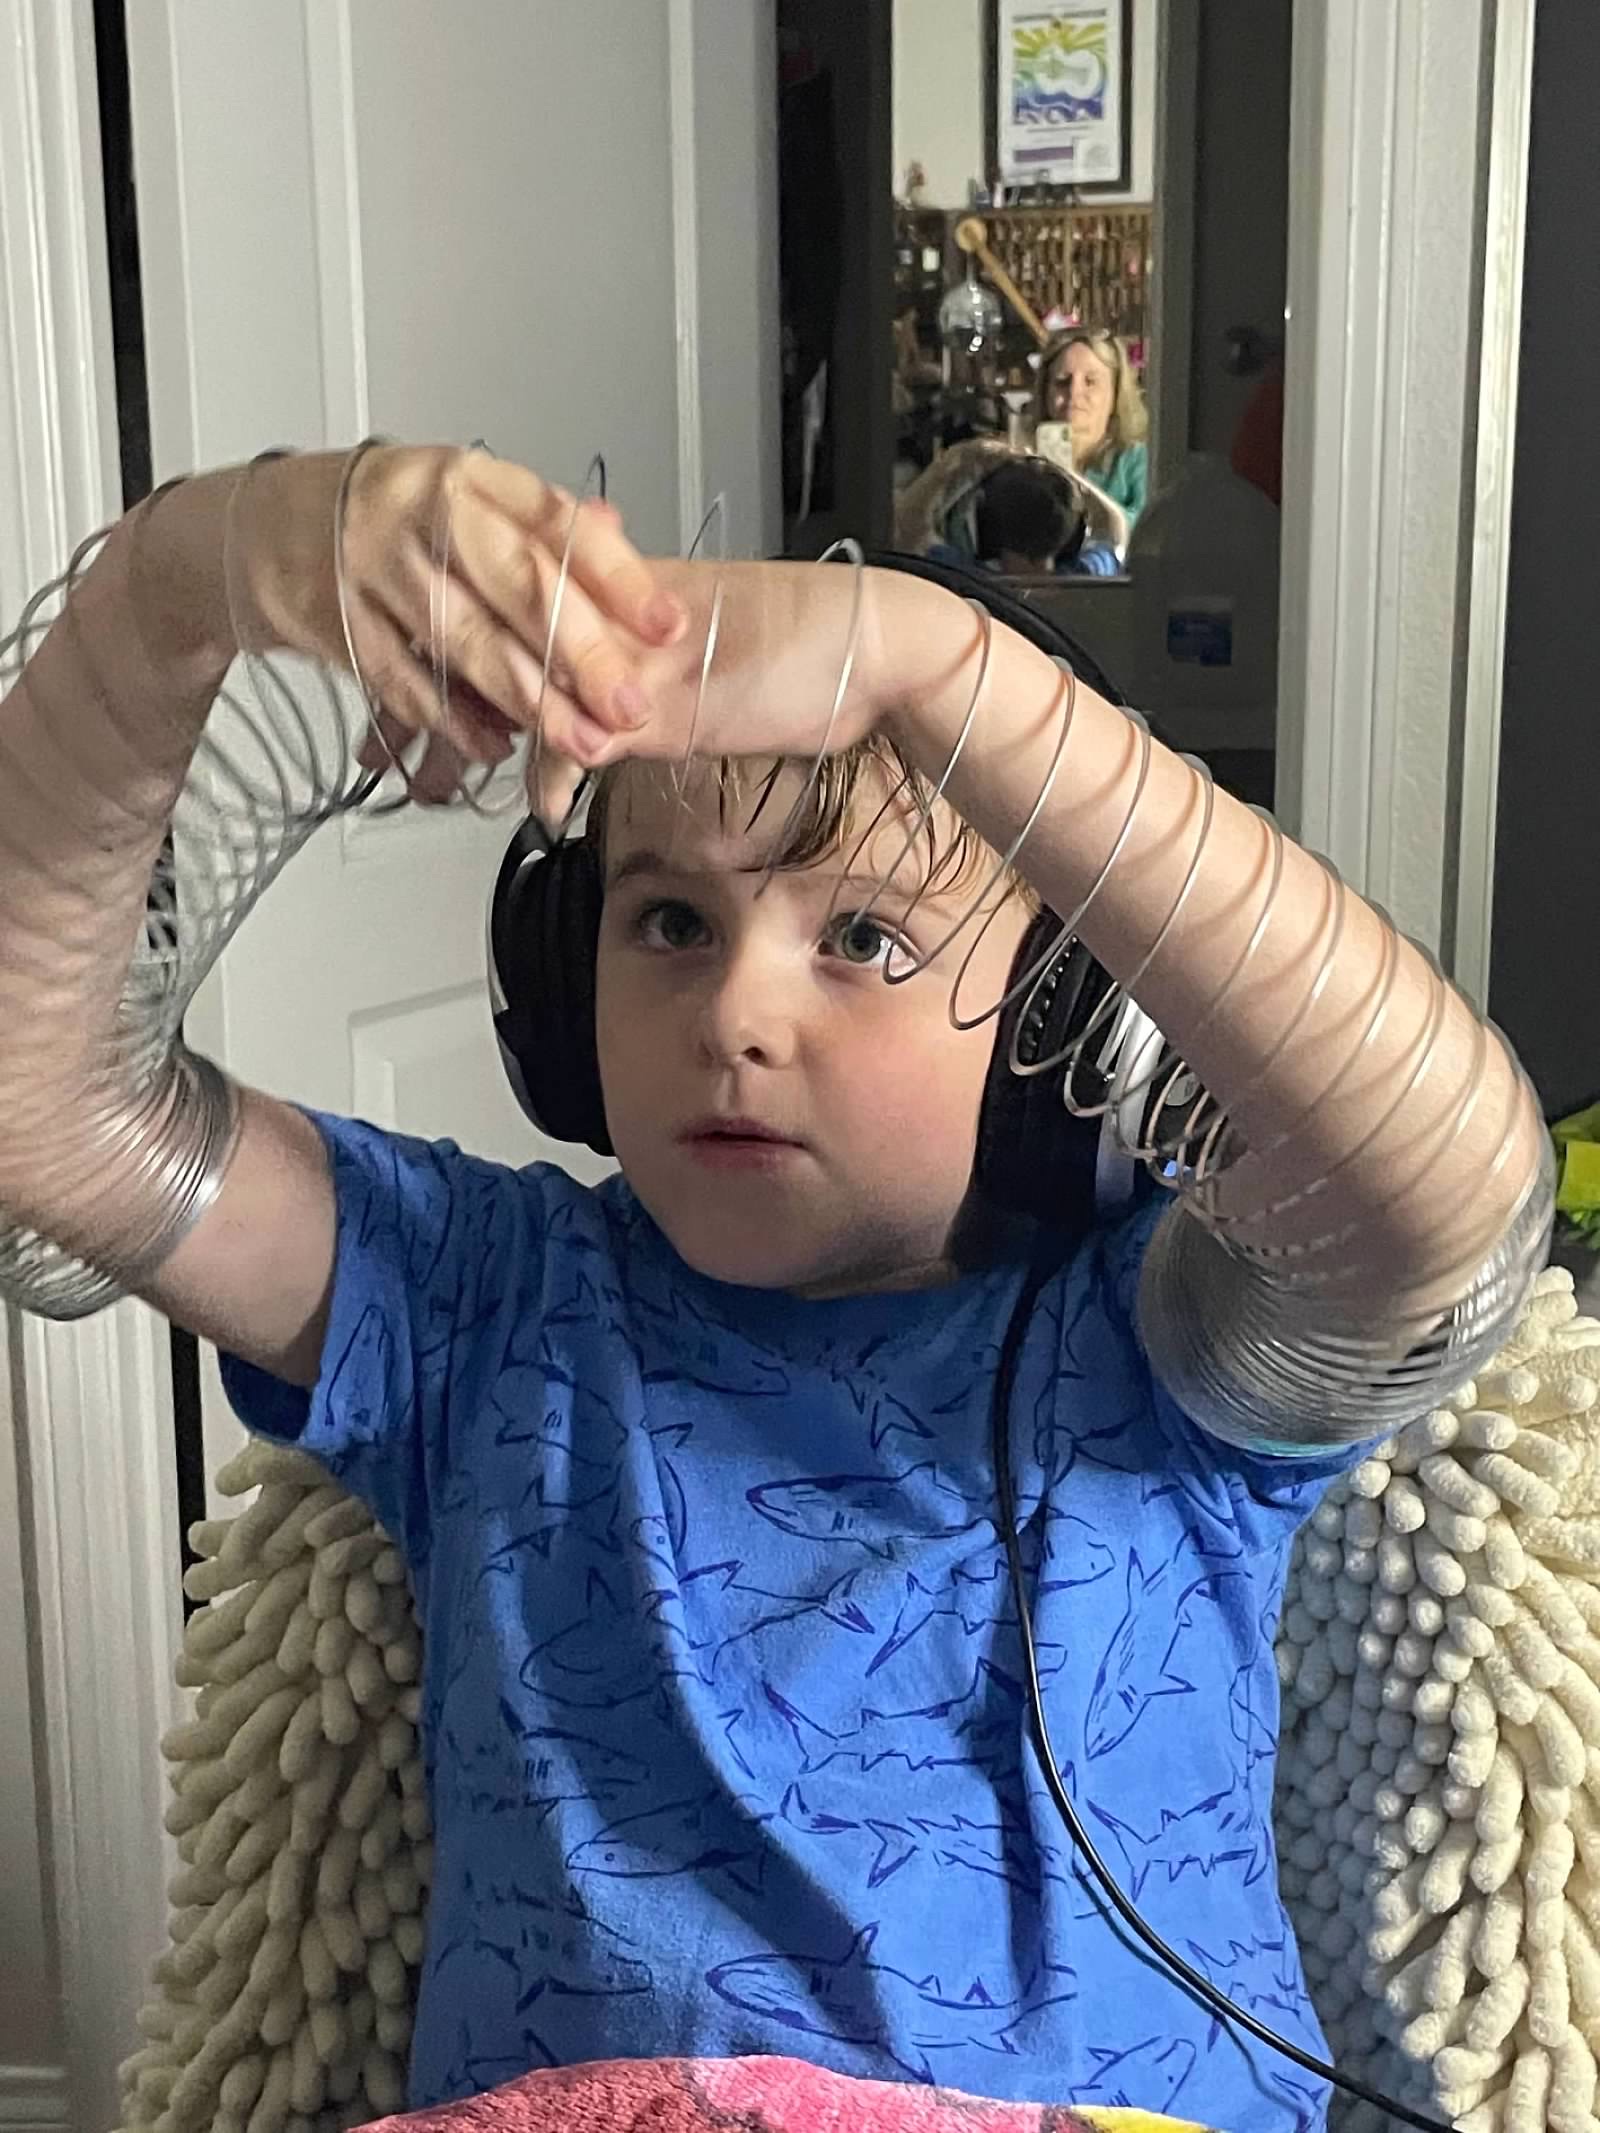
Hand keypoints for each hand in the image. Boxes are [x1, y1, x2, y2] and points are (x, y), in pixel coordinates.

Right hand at [235, 444, 688, 803]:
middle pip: (518, 586)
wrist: (266, 524)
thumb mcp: (465, 499)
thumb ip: (538, 527)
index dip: (618, 578)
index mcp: (468, 479)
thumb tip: (617, 540)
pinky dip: (451, 718)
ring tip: (579, 739)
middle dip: (583, 655)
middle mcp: (422, 512)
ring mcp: (373, 565)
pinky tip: (493, 743)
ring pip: (465, 640)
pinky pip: (404, 679)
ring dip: (528, 702)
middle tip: (626, 705)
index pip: (556, 524)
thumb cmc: (387, 518)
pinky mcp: (334, 619)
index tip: (665, 624)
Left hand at [235, 444, 921, 813]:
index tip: (405, 673)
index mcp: (623, 591)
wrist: (880, 647)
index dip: (460, 644)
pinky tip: (533, 800)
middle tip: (373, 739)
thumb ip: (647, 685)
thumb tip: (597, 721)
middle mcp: (614, 618)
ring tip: (420, 772)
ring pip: (522, 686)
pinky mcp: (661, 701)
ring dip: (472, 734)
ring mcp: (630, 658)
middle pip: (495, 643)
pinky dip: (549, 768)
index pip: (519, 610)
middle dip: (431, 688)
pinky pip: (580, 733)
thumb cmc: (813, 655)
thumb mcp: (711, 670)